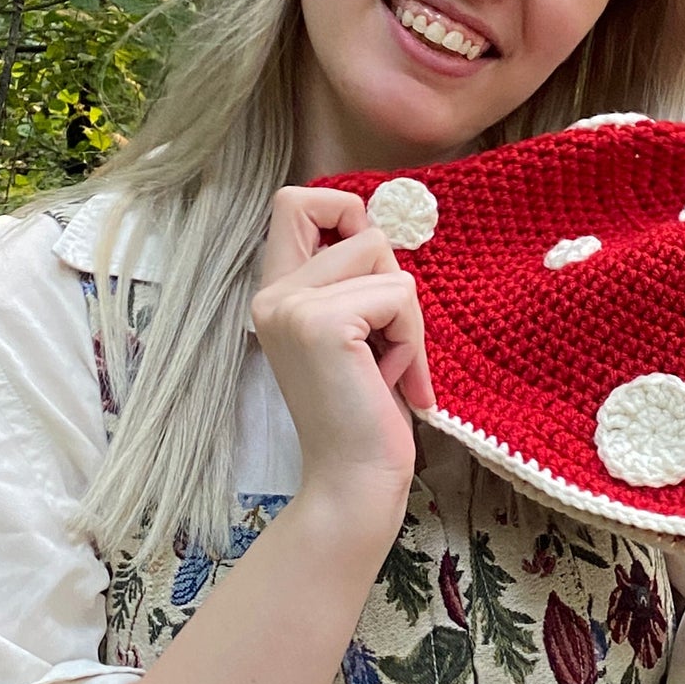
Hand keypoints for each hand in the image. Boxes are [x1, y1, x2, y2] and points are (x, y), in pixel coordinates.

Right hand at [251, 187, 435, 524]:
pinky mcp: (322, 325)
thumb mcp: (353, 332)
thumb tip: (384, 224)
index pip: (296, 200)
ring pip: (384, 257)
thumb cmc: (366, 412)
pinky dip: (412, 339)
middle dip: (389, 273)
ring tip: (385, 367)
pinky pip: (399, 295)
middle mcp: (272, 294)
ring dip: (405, 317)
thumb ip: (351, 281)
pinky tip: (392, 382)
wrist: (355, 483)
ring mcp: (292, 307)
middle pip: (353, 219)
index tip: (369, 271)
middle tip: (384, 336)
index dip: (344, 211)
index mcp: (274, 292)